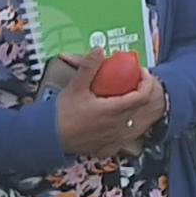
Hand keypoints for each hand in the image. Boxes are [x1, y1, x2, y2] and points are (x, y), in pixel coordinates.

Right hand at [53, 49, 171, 155]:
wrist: (49, 139)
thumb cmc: (63, 114)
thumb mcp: (75, 87)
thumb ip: (89, 67)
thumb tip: (99, 49)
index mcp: (114, 111)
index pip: (142, 96)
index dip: (146, 82)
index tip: (141, 72)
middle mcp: (118, 126)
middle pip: (140, 108)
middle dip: (141, 92)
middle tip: (133, 81)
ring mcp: (114, 138)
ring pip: (135, 123)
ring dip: (134, 108)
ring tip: (125, 98)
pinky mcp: (108, 147)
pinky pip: (125, 135)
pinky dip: (125, 124)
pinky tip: (116, 118)